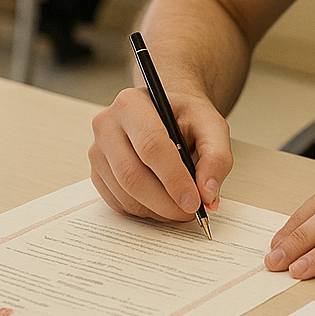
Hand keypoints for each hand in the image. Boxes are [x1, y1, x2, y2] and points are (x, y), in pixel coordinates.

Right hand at [89, 87, 232, 222]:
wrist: (168, 114)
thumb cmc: (186, 117)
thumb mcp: (212, 127)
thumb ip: (216, 157)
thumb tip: (207, 193)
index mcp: (132, 104)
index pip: (150, 145)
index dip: (173, 178)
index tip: (194, 201)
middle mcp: (107, 126)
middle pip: (132, 174)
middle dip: (165, 202)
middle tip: (191, 211)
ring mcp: (97, 151)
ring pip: (125, 194)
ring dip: (157, 210)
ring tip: (181, 207)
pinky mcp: (98, 174)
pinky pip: (118, 204)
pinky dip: (144, 212)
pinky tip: (163, 204)